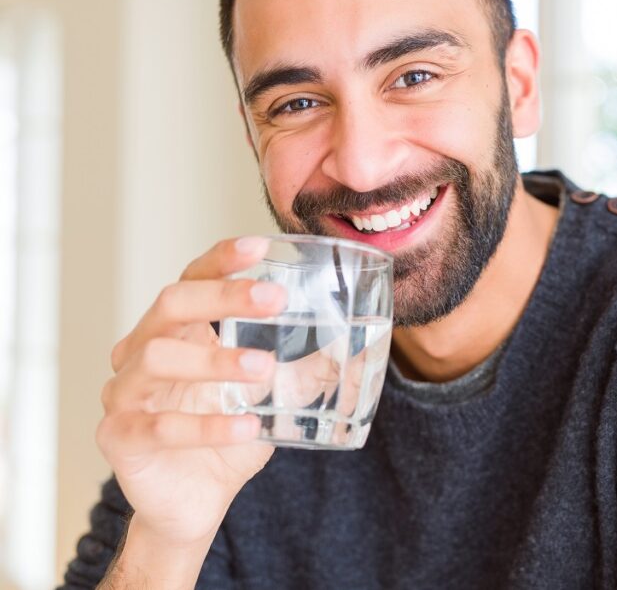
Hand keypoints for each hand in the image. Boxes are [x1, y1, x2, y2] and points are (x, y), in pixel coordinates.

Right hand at [96, 236, 285, 547]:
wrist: (195, 503)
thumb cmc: (228, 438)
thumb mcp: (274, 398)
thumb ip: (308, 371)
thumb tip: (364, 348)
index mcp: (177, 331)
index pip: (192, 279)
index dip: (221, 260)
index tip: (259, 245)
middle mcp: (141, 351)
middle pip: (171, 304)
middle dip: (222, 296)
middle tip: (275, 300)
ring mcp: (124, 393)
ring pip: (159, 358)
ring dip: (215, 359)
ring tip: (264, 369)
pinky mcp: (120, 437)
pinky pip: (160, 426)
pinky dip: (207, 425)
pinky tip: (248, 427)